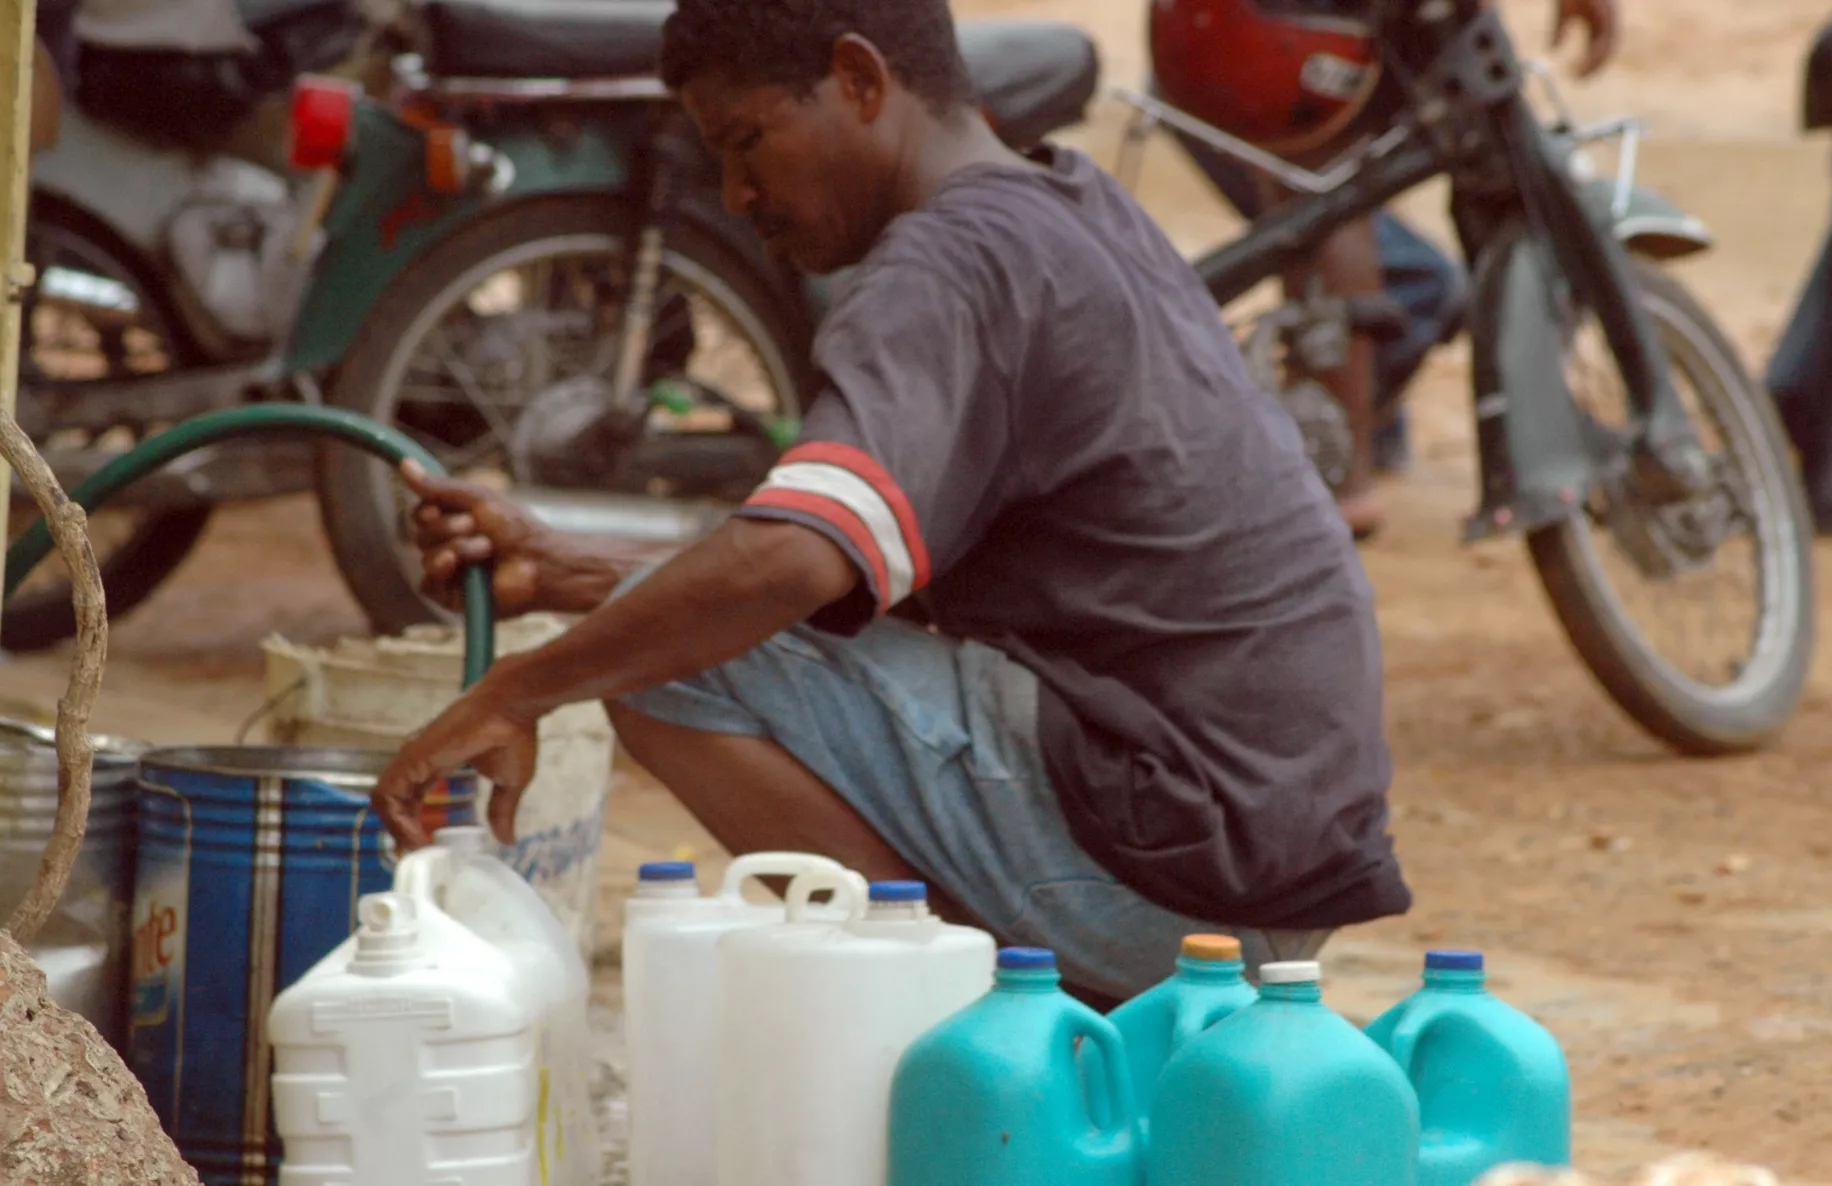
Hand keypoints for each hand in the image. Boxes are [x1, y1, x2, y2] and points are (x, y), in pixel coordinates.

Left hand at [372, 676, 540, 848]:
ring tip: (416, 851)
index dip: (412, 823)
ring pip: (385, 800)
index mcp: (437, 763)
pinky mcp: (412, 758)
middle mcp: (419, 760)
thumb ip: (501, 811)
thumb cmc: (514, 735)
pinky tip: (415, 837)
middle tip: (416, 856)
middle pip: (394, 801)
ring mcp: (413, 758)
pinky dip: (396, 820)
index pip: (410, 796)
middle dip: (400, 832)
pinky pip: (388, 794)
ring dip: (396, 829)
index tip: (426, 846)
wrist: (514, 707)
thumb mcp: (508, 783)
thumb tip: (508, 839)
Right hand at [400, 460, 561, 615]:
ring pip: (426, 558)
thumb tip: (404, 464)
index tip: (440, 508)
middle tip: (476, 526)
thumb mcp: (478, 499)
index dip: (427, 512)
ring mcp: (450, 574)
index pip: (420, 515)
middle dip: (447, 528)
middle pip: (420, 536)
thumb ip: (441, 487)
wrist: (540, 560)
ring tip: (487, 548)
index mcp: (452, 524)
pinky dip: (439, 571)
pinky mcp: (452, 598)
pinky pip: (427, 585)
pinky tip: (453, 563)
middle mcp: (447, 548)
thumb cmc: (517, 528)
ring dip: (457, 548)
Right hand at [1552, 0, 1618, 77]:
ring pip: (1607, 46)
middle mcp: (1609, 16)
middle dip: (1594, 66)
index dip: (1591, 62)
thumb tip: (1552, 50)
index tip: (1577, 75)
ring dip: (1593, 65)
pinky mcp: (1606, 14)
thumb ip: (1559, 30)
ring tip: (1579, 77)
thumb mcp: (1562, 12)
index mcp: (1601, 17)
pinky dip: (1591, 56)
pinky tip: (1578, 63)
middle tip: (1579, 80)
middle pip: (1607, 47)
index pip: (1601, 44)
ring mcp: (1609, 14)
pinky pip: (1602, 40)